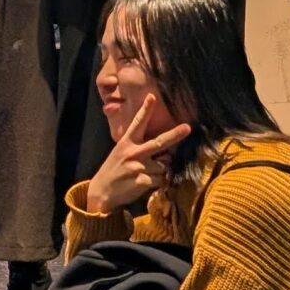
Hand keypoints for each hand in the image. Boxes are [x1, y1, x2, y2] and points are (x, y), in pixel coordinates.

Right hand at [84, 101, 191, 215]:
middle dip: (175, 134)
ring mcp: (138, 166)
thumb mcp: (120, 152)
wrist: (101, 192)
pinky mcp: (142, 181)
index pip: (137, 123)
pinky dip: (158, 183)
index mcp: (126, 142)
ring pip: (163, 166)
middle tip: (187, 127)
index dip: (146, 110)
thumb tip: (164, 151)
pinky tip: (145, 184)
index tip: (152, 97)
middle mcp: (133, 152)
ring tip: (145, 174)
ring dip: (159, 171)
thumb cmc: (114, 170)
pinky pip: (161, 180)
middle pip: (159, 142)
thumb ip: (138, 147)